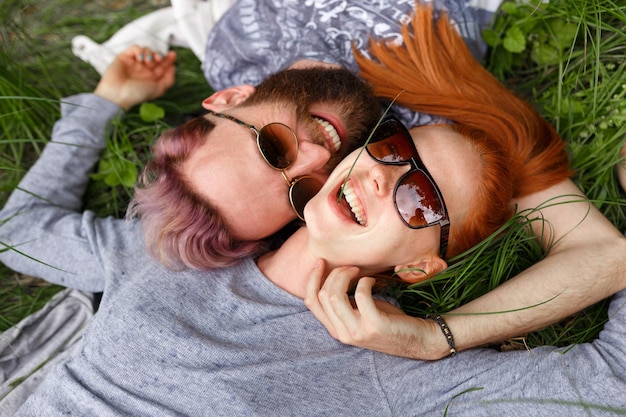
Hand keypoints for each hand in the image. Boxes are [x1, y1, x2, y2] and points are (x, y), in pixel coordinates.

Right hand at [94, 45, 176, 109]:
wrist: (117, 94)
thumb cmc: (136, 94)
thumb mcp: (158, 89)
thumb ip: (169, 80)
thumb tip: (173, 68)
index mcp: (152, 78)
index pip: (163, 66)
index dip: (169, 59)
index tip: (173, 54)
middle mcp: (144, 70)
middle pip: (156, 56)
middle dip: (159, 55)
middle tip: (159, 59)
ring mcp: (134, 63)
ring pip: (146, 50)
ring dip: (149, 53)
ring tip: (147, 61)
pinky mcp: (124, 57)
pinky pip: (135, 48)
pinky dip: (139, 51)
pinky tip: (139, 59)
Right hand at [304, 260, 449, 359]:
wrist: (420, 339)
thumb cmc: (390, 322)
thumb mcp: (360, 313)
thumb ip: (345, 303)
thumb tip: (332, 276)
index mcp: (336, 330)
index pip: (311, 302)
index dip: (312, 279)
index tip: (321, 262)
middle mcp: (343, 334)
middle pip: (322, 296)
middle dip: (333, 274)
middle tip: (351, 266)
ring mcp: (358, 331)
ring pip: (334, 295)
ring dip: (344, 275)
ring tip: (358, 270)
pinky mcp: (374, 325)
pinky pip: (360, 294)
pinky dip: (365, 281)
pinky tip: (372, 281)